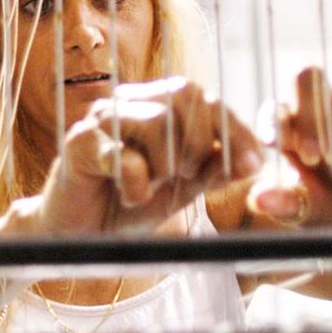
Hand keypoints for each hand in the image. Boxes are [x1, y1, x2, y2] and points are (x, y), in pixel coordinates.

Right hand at [35, 77, 263, 233]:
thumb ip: (212, 171)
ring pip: (157, 122)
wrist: (75, 236)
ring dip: (165, 165)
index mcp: (155, 107)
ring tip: (151, 187)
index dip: (234, 129)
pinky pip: (124, 156)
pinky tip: (127, 197)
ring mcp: (101, 119)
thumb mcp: (181, 192)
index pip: (205, 99)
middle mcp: (129, 102)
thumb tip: (256, 159)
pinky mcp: (78, 143)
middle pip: (185, 96)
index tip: (253, 163)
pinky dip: (136, 185)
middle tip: (184, 177)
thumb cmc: (124, 206)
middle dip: (200, 144)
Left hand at [248, 66, 331, 226]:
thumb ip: (284, 203)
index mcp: (295, 129)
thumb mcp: (306, 212)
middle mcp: (326, 116)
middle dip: (308, 114)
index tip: (273, 144)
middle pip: (311, 78)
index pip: (278, 109)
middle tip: (310, 157)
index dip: (274, 121)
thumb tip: (257, 199)